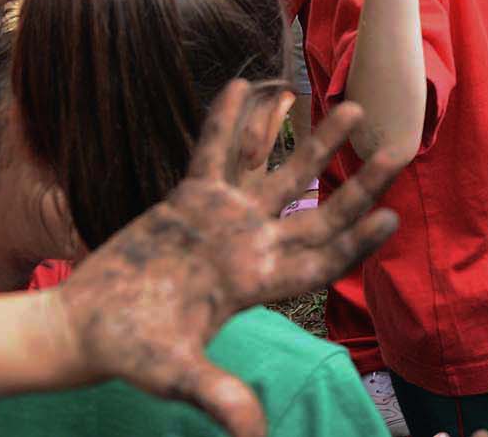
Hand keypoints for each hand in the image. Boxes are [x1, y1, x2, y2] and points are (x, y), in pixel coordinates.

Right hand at [56, 81, 404, 436]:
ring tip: (354, 107)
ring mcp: (224, 220)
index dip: (356, 242)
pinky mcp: (189, 201)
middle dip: (360, 180)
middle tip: (401, 148)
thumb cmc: (132, 353)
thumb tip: (254, 436)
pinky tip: (243, 85)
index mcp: (257, 282)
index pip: (320, 259)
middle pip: (320, 208)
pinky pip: (214, 153)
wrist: (86, 328)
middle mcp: (252, 245)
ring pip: (280, 173)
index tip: (392, 218)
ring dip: (314, 140)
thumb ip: (217, 395)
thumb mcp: (175, 374)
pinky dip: (227, 122)